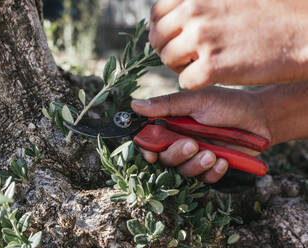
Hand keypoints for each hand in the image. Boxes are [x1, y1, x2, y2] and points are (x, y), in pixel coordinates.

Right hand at [131, 87, 271, 182]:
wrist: (260, 117)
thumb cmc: (227, 104)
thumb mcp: (197, 101)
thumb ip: (167, 105)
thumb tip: (135, 105)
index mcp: (171, 124)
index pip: (148, 140)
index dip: (146, 148)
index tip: (151, 153)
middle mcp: (179, 141)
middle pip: (164, 158)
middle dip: (176, 154)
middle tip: (192, 145)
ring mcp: (195, 156)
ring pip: (182, 171)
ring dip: (195, 164)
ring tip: (212, 153)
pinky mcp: (211, 168)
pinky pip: (204, 180)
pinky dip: (212, 173)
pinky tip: (223, 162)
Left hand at [150, 0, 307, 89]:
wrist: (299, 30)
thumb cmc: (265, 12)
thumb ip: (196, 3)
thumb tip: (169, 14)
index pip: (156, 14)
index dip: (162, 30)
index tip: (173, 38)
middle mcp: (194, 12)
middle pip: (158, 39)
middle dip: (168, 49)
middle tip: (188, 55)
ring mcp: (202, 39)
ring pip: (167, 60)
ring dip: (181, 66)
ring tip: (202, 63)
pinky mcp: (213, 67)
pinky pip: (184, 81)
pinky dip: (195, 82)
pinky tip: (212, 75)